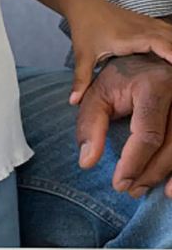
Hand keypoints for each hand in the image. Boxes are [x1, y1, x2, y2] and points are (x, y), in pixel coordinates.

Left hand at [67, 0, 171, 104]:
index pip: (159, 43)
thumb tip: (73, 102)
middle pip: (171, 38)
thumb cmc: (86, 30)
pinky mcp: (149, 23)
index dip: (171, 53)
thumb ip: (81, 80)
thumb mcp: (82, 56)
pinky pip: (168, 31)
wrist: (87, 7)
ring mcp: (148, 23)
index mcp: (129, 38)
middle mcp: (143, 28)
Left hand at [76, 53, 171, 198]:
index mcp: (155, 86)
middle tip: (130, 191)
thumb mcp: (96, 96)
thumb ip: (89, 127)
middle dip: (150, 173)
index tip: (119, 184)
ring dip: (168, 174)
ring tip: (146, 189)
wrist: (150, 58)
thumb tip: (86, 163)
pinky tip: (171, 188)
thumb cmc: (119, 80)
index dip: (134, 164)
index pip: (148, 135)